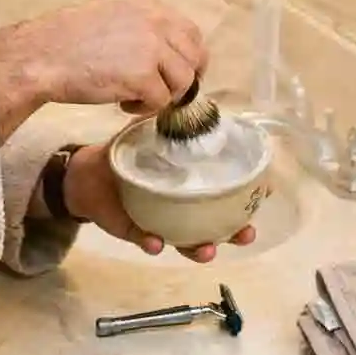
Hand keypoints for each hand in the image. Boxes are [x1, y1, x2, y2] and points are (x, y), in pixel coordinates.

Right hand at [0, 0, 207, 116]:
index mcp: (146, 1)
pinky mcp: (144, 75)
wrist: (40, 55)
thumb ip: (137, 23)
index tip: (176, 73)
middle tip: (164, 93)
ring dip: (164, 96)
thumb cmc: (64, 40)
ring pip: (184, 81)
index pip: (189, 31)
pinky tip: (122, 105)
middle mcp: (155, 18)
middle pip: (195, 55)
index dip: (187, 57)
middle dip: (184, 79)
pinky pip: (162, 100)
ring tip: (135, 100)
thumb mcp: (107, 14)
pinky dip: (144, 109)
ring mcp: (152, 46)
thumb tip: (162, 49)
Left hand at [63, 142, 255, 262]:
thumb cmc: (127, 152)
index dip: (249, 196)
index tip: (266, 193)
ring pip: (189, 241)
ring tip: (206, 249)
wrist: (90, 172)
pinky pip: (149, 241)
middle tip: (245, 232)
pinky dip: (153, 243)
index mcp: (191, 182)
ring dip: (201, 248)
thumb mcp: (148, 134)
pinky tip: (155, 242)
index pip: (227, 191)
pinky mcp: (139, 231)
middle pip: (218, 224)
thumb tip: (186, 105)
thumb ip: (168, 124)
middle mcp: (183, 206)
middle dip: (235, 232)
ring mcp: (164, 222)